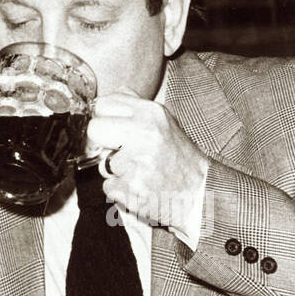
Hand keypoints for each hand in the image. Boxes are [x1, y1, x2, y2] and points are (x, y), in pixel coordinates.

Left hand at [88, 91, 209, 231]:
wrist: (200, 191)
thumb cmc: (178, 157)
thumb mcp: (163, 121)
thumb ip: (133, 108)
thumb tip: (101, 103)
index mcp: (150, 113)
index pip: (103, 104)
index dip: (103, 119)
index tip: (111, 130)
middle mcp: (144, 134)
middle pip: (94, 130)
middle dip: (101, 143)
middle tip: (117, 152)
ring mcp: (138, 163)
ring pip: (101, 163)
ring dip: (115, 171)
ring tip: (139, 172)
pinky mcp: (132, 189)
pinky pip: (108, 186)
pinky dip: (120, 190)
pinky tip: (140, 186)